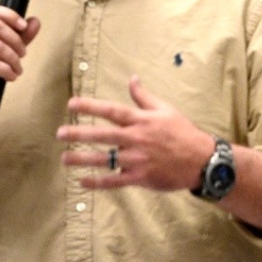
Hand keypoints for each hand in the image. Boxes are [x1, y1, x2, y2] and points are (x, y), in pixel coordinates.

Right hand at [0, 6, 39, 117]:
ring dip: (14, 59)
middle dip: (16, 40)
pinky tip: (11, 77)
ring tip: (18, 70)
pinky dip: (7, 71)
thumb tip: (35, 21)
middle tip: (23, 55)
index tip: (24, 26)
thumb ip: (19, 38)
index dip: (9, 14)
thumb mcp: (4, 55)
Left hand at [57, 77, 216, 190]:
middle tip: (59, 134)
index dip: (90, 107)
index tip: (71, 105)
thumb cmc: (183, 133)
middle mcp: (137, 139)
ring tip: (65, 159)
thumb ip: (144, 96)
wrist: (202, 160)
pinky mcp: (141, 177)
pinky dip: (98, 182)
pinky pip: (115, 181)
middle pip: (103, 135)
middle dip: (79, 134)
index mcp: (141, 121)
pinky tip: (82, 182)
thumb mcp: (166, 109)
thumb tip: (132, 78)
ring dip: (83, 159)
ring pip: (105, 159)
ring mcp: (138, 160)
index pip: (111, 111)